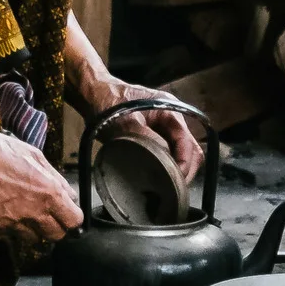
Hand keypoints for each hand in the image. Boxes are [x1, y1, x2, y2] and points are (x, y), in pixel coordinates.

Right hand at [0, 128, 83, 251]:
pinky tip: (5, 210)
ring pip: (34, 239)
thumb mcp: (34, 155)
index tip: (67, 212)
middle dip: (56, 227)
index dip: (72, 216)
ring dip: (34, 230)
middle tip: (49, 215)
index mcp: (48, 193)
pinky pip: (10, 235)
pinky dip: (12, 227)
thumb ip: (54, 177)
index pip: (74, 221)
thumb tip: (67, 192)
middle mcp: (34, 213)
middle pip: (57, 236)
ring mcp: (13, 223)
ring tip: (26, 213)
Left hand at [86, 82, 204, 183]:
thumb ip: (146, 138)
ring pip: (182, 154)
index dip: (184, 164)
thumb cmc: (108, 103)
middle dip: (185, 170)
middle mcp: (172, 119)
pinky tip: (158, 178)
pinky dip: (167, 167)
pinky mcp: (155, 136)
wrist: (93, 95)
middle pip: (190, 150)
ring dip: (177, 170)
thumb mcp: (125, 122)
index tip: (175, 181)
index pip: (187, 143)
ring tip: (167, 187)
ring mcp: (164, 128)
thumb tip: (164, 160)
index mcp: (170, 111)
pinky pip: (168, 154)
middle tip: (173, 190)